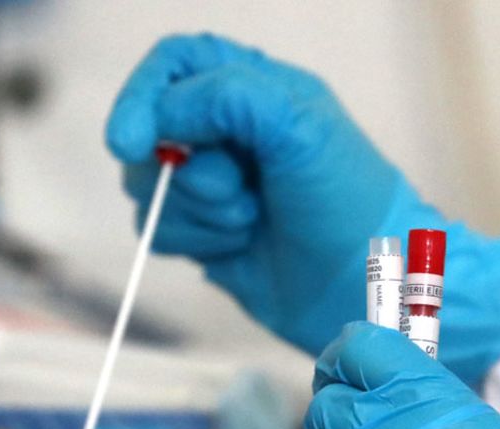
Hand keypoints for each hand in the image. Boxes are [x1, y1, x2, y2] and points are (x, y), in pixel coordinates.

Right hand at [106, 34, 499, 385]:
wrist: (368, 290)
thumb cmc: (349, 205)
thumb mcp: (298, 129)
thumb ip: (226, 98)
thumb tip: (160, 115)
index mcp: (256, 90)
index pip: (173, 66)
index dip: (143, 97)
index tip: (130, 142)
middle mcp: (229, 133)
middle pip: (152, 132)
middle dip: (189, 172)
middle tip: (242, 193)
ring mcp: (215, 187)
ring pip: (148, 186)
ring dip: (197, 212)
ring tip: (252, 221)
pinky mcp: (207, 236)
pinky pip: (158, 230)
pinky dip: (194, 242)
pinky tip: (240, 246)